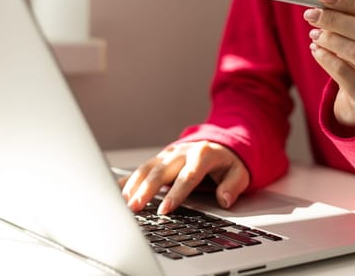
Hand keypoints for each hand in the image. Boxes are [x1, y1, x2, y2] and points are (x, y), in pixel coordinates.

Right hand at [120, 141, 249, 214]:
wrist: (219, 144)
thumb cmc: (228, 163)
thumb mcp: (239, 173)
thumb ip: (233, 186)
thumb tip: (224, 199)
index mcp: (202, 155)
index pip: (187, 176)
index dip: (176, 193)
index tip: (165, 209)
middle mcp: (182, 152)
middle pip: (161, 171)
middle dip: (146, 190)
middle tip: (135, 208)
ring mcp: (168, 154)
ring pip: (147, 168)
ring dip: (133, 186)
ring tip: (123, 203)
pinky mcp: (159, 159)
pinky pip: (141, 169)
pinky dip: (128, 180)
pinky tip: (115, 191)